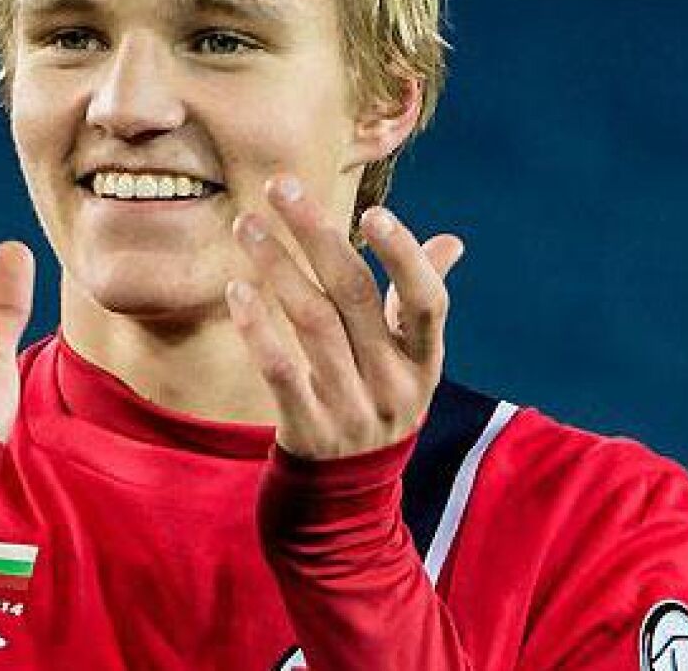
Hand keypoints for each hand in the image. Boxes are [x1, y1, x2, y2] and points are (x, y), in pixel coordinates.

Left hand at [226, 174, 463, 459]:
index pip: (426, 304)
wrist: (347, 502)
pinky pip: (280, 370)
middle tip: (280, 186)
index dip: (405, 258)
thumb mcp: (410, 364)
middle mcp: (394, 385)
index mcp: (424, 362)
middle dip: (316, 234)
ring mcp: (351, 410)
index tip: (375, 210)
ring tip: (246, 225)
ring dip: (276, 266)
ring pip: (313, 323)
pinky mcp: (307, 430)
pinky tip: (236, 289)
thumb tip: (451, 242)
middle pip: (355, 296)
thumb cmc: (378, 405)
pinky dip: (257, 327)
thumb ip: (419, 303)